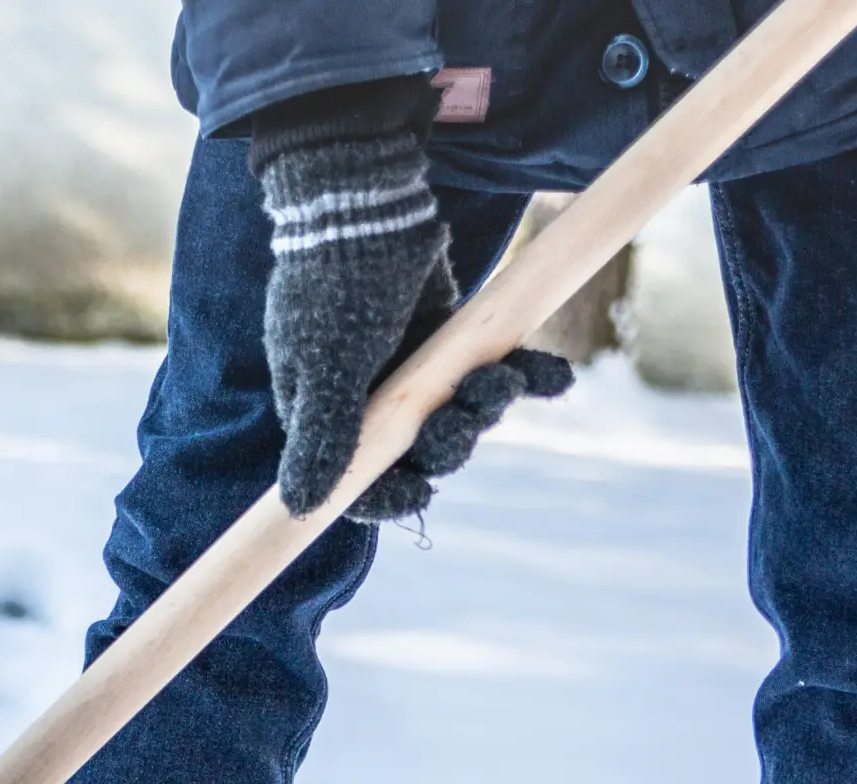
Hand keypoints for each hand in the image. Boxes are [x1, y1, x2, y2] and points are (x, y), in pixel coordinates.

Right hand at [252, 79, 572, 518]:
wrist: (366, 202)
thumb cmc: (335, 287)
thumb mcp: (324, 369)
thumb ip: (320, 438)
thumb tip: (301, 507)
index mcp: (326, 414)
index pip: (357, 482)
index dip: (389, 496)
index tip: (421, 490)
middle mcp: (371, 400)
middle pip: (420, 452)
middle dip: (452, 440)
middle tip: (469, 410)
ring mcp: (414, 369)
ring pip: (460, 415)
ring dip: (490, 405)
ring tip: (506, 378)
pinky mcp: (450, 338)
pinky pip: (492, 371)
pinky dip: (526, 376)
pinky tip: (555, 376)